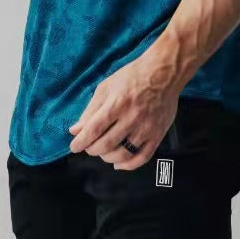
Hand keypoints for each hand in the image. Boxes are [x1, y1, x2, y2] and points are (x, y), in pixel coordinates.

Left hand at [67, 54, 180, 170]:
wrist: (164, 73)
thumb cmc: (133, 76)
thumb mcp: (107, 86)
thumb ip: (91, 109)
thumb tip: (75, 130)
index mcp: (118, 103)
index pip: (95, 129)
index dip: (81, 141)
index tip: (74, 146)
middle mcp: (132, 117)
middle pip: (106, 144)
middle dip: (92, 149)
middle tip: (89, 146)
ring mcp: (146, 128)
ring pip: (122, 154)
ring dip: (107, 158)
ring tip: (103, 152)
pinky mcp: (157, 134)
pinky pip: (142, 158)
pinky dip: (128, 165)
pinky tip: (118, 164)